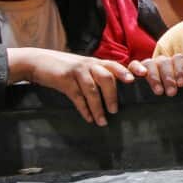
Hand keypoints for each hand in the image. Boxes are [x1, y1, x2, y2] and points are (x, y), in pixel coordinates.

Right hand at [8, 48, 134, 125]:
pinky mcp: (64, 80)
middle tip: (116, 110)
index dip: (129, 71)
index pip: (116, 65)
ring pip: (92, 90)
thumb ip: (100, 75)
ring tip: (103, 121)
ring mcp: (77, 72)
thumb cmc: (67, 68)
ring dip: (98, 107)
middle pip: (107, 78)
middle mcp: (90, 65)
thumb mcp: (85, 68)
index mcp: (97, 62)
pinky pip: (77, 97)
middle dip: (113, 95)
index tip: (143, 77)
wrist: (39, 61)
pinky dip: (84, 109)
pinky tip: (89, 118)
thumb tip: (117, 92)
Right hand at [128, 54, 182, 96]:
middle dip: (168, 78)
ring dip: (154, 77)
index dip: (180, 70)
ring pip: (150, 63)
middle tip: (171, 93)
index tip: (181, 84)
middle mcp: (161, 61)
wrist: (161, 106)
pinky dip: (136, 68)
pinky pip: (133, 64)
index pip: (178, 58)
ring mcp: (147, 65)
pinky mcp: (134, 70)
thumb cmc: (177, 92)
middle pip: (164, 62)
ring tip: (158, 92)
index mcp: (175, 63)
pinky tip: (139, 76)